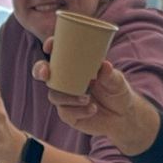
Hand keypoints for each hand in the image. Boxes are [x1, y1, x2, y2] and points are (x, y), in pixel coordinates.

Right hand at [33, 54, 157, 152]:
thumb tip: (105, 65)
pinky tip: (92, 109)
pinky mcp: (69, 115)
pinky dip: (78, 110)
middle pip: (43, 72)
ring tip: (87, 98)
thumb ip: (109, 74)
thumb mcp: (116, 80)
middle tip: (45, 72)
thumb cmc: (118, 91)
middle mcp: (66, 81)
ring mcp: (66, 98)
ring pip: (54, 95)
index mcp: (75, 67)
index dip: (50, 46)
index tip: (49, 46)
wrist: (123, 116)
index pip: (58, 53)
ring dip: (67, 96)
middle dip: (39, 70)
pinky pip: (65, 112)